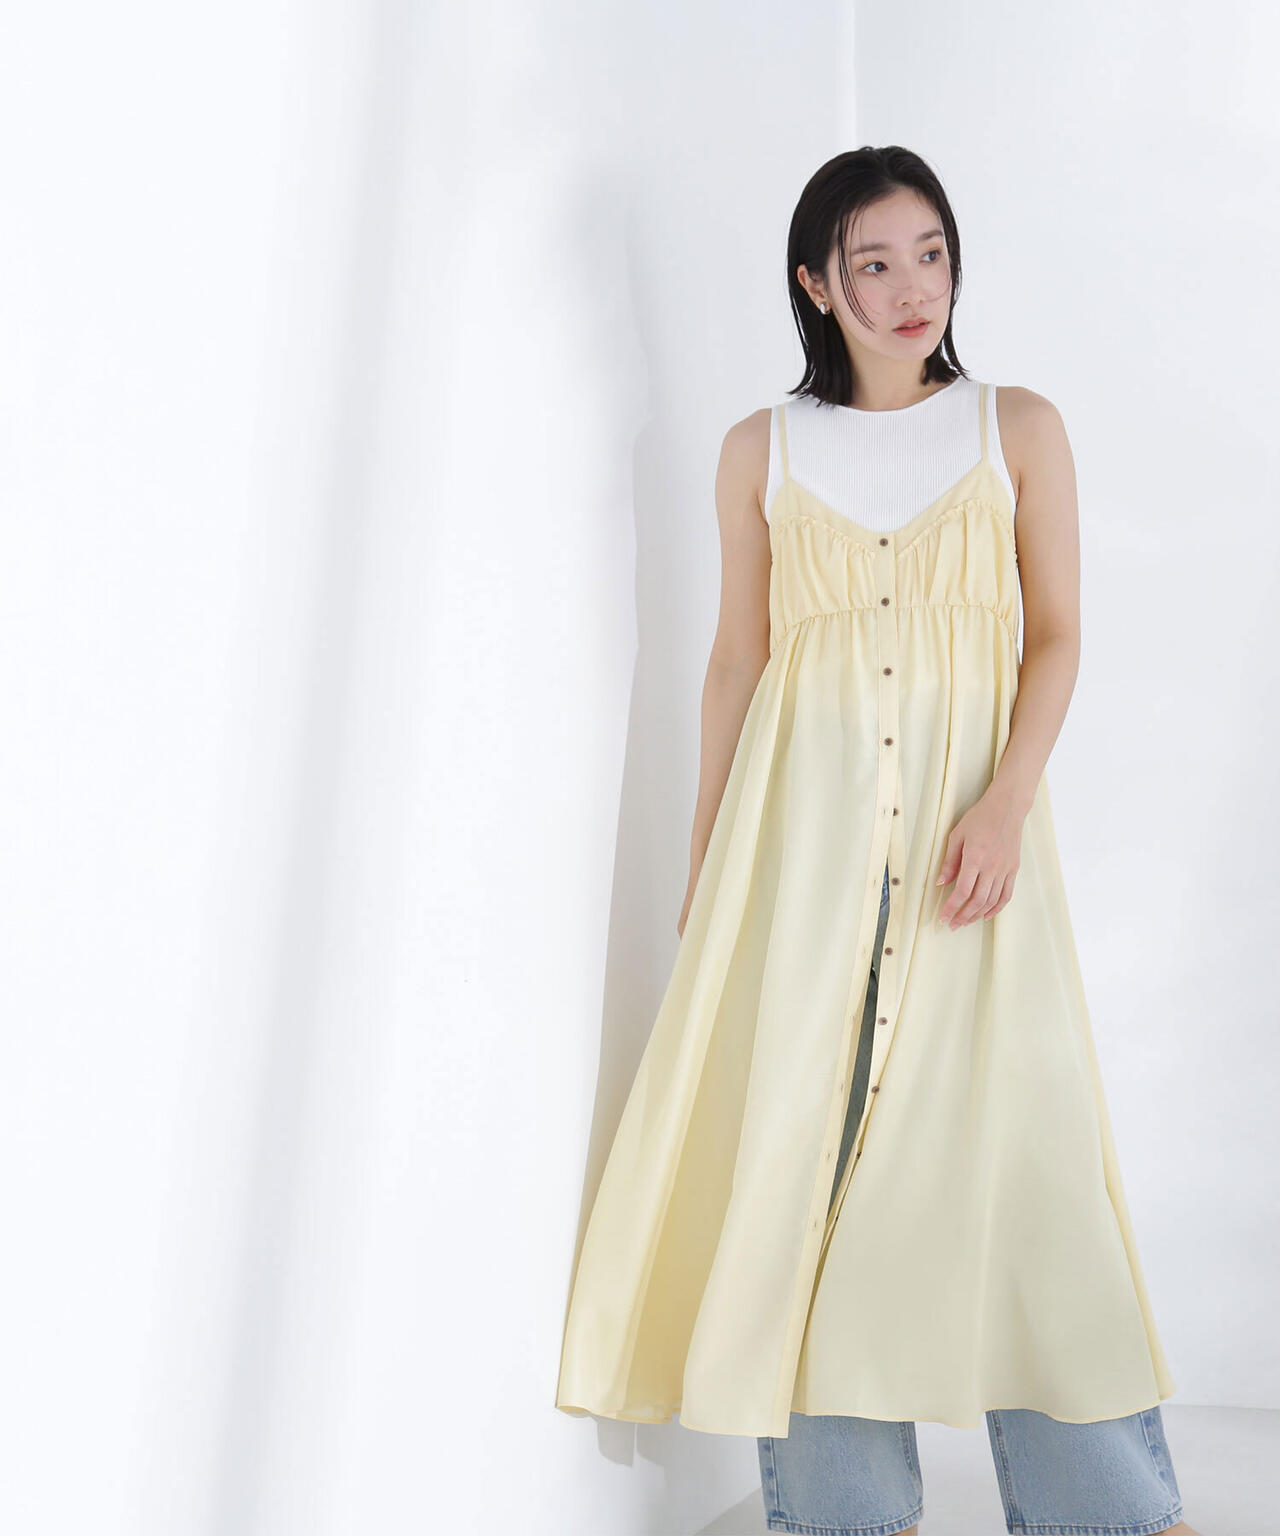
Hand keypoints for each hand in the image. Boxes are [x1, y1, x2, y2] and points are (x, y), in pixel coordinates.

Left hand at [935, 791, 1024, 928]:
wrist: (1007, 807)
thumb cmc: (980, 817)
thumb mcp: (957, 835)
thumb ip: (950, 861)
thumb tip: (941, 883)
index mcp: (975, 858)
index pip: (962, 891)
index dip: (951, 907)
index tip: (943, 917)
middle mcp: (992, 866)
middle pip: (977, 900)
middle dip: (963, 916)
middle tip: (953, 925)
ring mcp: (1005, 869)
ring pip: (992, 900)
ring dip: (978, 915)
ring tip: (966, 922)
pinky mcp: (1013, 869)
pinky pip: (1006, 894)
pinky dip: (997, 908)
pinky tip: (987, 915)